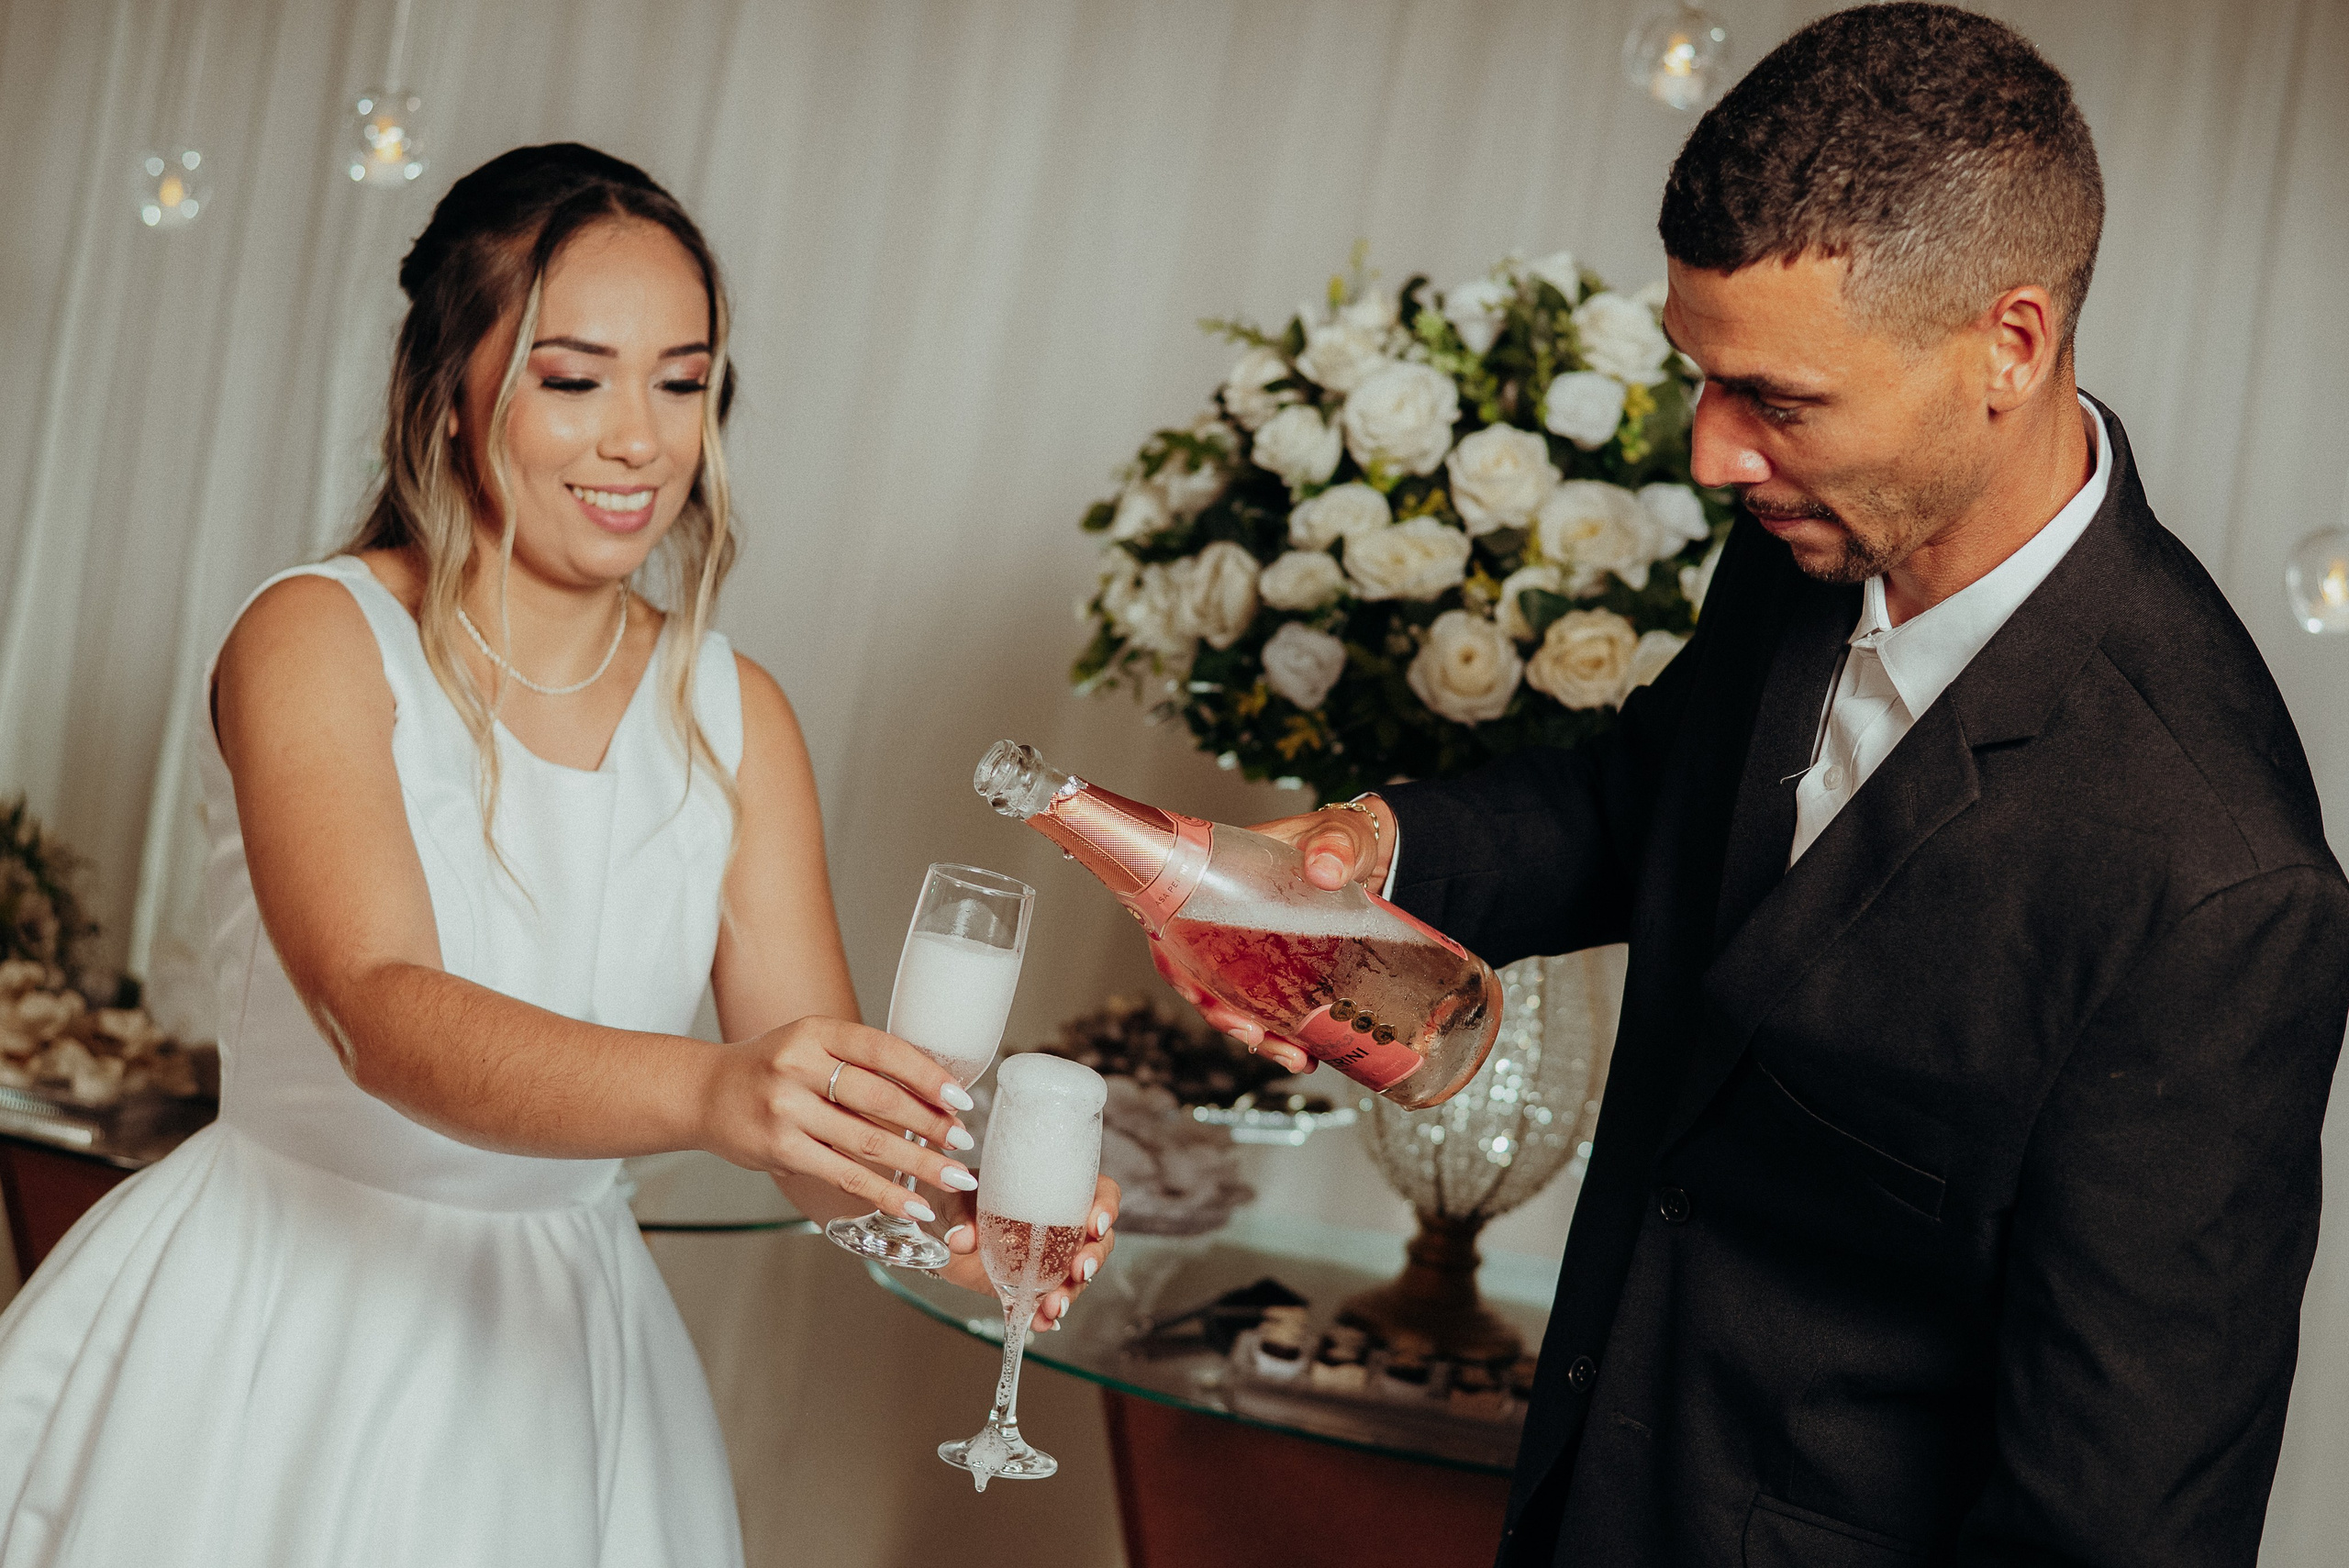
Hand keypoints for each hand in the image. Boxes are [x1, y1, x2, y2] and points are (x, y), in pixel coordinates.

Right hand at [698, 1014, 976, 1225]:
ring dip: (918, 1163)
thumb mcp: (811, 1045)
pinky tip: (913, 1205)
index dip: (927, 1075)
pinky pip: (844, 1175)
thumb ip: (859, 1064)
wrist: (704, 1093)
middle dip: (930, 1124)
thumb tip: (932, 1097)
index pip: (884, 1050)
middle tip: (964, 1143)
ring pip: (867, 1141)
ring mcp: (786, 1110)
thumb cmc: (770, 1069)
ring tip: (953, 1176)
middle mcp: (798, 1066)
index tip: (960, 1098)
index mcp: (815, 1031)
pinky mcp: (780, 1150)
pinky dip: (884, 1192)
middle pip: (879, 1098)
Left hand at [936, 1175, 1121, 1332]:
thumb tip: (961, 1238)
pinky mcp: (1035, 1285)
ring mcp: (1053, 1257)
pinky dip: (1046, 1315)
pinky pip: (1051, 1300)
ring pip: (1078, 1275)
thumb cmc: (962, 1200)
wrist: (942, 1231)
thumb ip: (964, 1215)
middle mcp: (1062, 1223)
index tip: (1097, 1223)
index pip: (1099, 1192)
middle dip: (1094, 1257)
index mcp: (1055, 1190)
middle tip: (1081, 1270)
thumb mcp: (961, 1200)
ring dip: (1071, 1292)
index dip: (1106, 1206)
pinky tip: (1039, 1322)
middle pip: (1097, 1239)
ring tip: (1054, 1307)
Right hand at [1149, 795, 1395, 1076]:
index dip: (1176, 964)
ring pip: (1237, 1000)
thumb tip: (1325, 869)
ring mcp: (1257, 948)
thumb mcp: (1340, 836)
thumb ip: (1335, 845)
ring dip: (1259, 1035)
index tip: (1196, 994)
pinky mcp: (1286, 971)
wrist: (1379, 857)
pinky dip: (1285, 1034)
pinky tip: (1309, 1053)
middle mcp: (1230, 918)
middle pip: (1202, 976)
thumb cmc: (1345, 839)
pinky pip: (1271, 1008)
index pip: (1175, 924)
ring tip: (1296, 1058)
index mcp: (1222, 880)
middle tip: (1252, 1037)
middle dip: (1222, 1016)